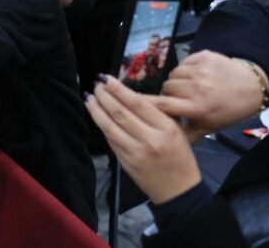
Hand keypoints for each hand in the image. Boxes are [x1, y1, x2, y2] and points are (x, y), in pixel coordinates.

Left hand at [85, 76, 201, 203]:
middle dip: (104, 96)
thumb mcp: (176, 129)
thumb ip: (155, 113)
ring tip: (89, 98)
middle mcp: (150, 139)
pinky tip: (96, 116)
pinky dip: (101, 126)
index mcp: (166, 128)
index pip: (137, 103)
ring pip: (110, 126)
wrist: (178, 189)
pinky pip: (110, 140)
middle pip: (120, 113)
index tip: (106, 79)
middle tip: (96, 85)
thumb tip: (128, 94)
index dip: (119, 89)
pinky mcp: (125, 162)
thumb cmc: (179, 155)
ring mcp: (135, 152)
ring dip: (96, 110)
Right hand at [155, 51, 267, 140]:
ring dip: (177, 80)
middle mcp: (198, 88)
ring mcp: (201, 70)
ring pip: (174, 74)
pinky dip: (186, 69)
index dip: (150, 104)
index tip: (144, 104)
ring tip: (188, 86)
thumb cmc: (227, 111)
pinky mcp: (203, 56)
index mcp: (199, 108)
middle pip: (167, 87)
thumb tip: (162, 139)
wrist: (251, 87)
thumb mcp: (209, 127)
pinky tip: (196, 75)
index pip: (164, 104)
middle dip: (169, 93)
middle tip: (179, 98)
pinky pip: (183, 62)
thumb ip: (185, 134)